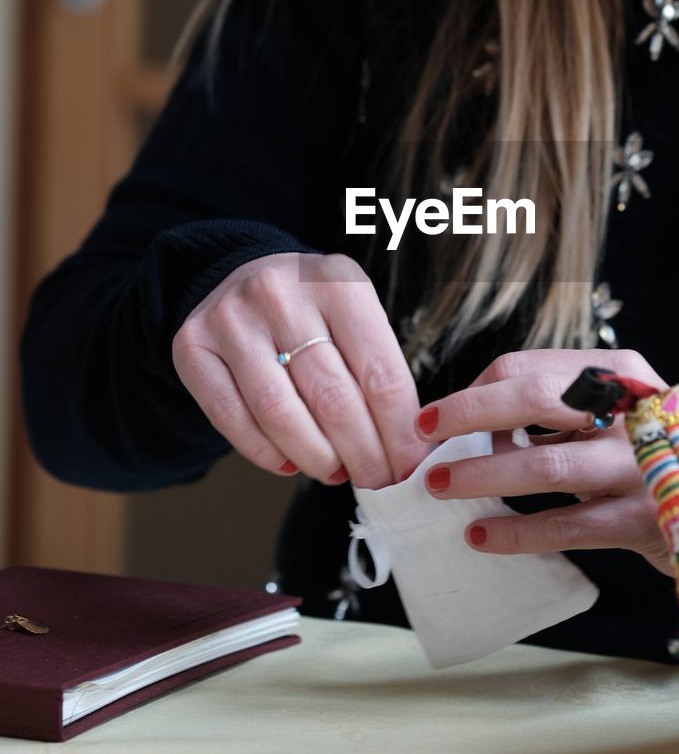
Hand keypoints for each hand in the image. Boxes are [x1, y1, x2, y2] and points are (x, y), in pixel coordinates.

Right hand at [172, 252, 428, 488]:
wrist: (240, 272)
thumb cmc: (312, 307)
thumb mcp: (354, 315)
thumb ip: (378, 371)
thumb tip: (405, 450)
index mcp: (338, 282)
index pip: (380, 374)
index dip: (399, 433)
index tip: (411, 467)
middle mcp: (281, 294)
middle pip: (333, 399)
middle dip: (363, 454)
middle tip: (378, 482)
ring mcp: (232, 319)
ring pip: (280, 414)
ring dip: (316, 458)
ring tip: (336, 472)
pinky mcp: (193, 347)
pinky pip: (232, 419)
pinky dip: (266, 453)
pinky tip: (291, 463)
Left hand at [415, 348, 673, 576]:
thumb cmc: (649, 461)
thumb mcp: (612, 418)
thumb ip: (555, 412)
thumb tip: (470, 426)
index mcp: (619, 372)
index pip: (527, 368)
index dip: (473, 392)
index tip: (435, 419)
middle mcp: (633, 408)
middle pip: (532, 398)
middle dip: (467, 416)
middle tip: (423, 438)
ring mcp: (642, 464)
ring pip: (544, 464)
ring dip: (483, 474)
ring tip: (440, 487)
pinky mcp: (646, 519)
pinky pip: (567, 525)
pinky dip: (518, 531)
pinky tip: (481, 536)